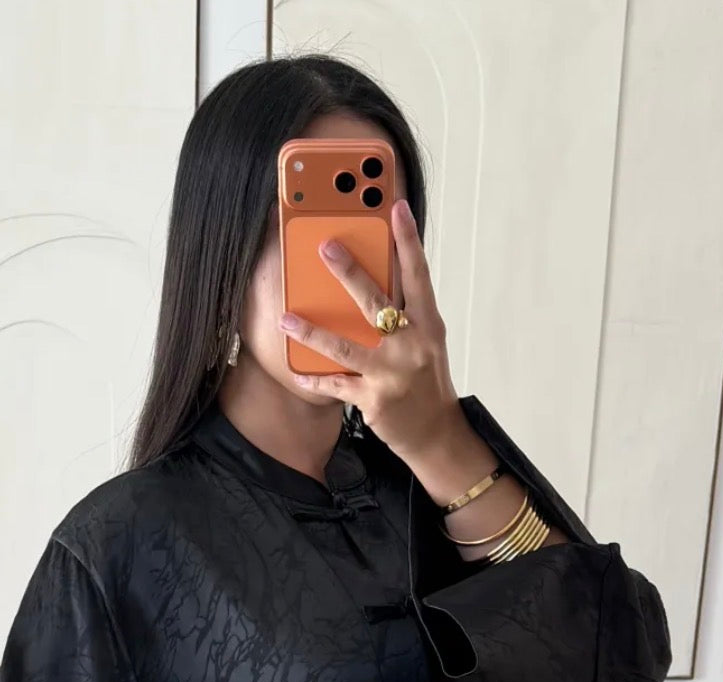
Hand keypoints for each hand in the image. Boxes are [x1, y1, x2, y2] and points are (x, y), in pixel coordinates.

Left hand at [278, 198, 461, 464]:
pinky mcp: (374, 400)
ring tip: (286, 319)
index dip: (408, 240)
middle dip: (350, 272)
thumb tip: (373, 278)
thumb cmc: (426, 380)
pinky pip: (336, 385)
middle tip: (325, 245)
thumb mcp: (425, 341)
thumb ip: (404, 312)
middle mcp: (412, 346)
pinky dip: (314, 379)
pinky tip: (297, 370)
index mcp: (428, 325)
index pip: (418, 275)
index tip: (395, 207)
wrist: (436, 433)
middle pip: (376, 302)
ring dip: (312, 332)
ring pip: (345, 347)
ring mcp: (392, 374)